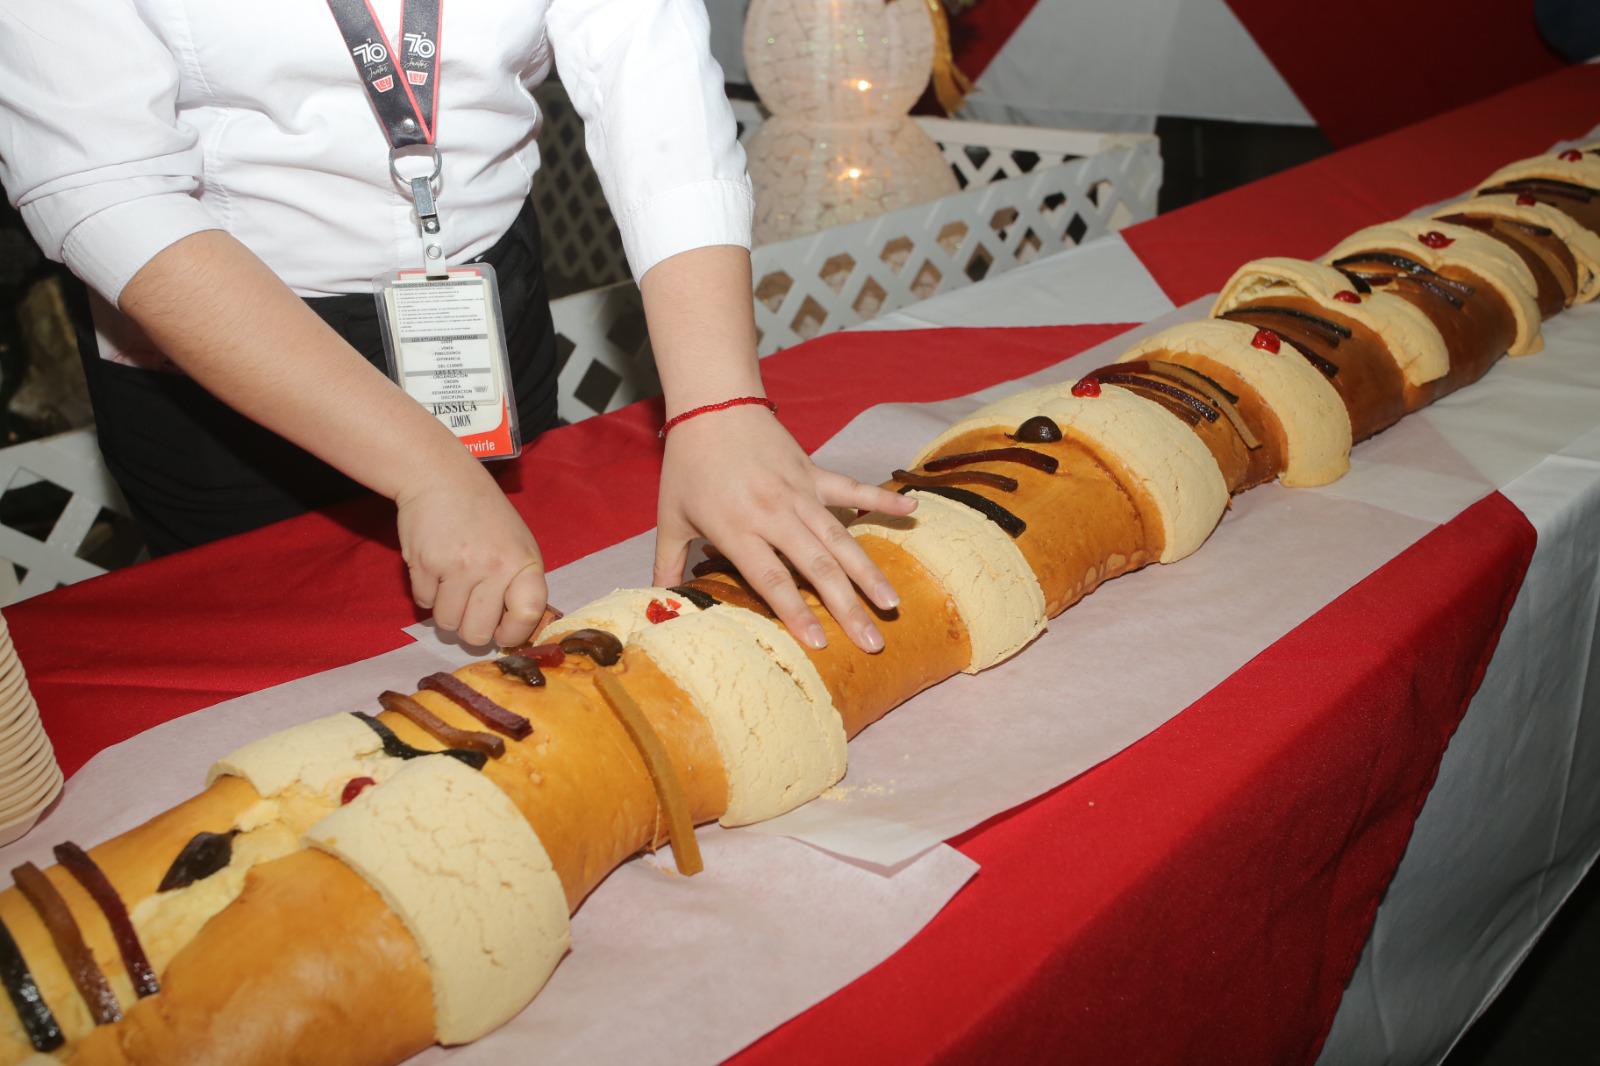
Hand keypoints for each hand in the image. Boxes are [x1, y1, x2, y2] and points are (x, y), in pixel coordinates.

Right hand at [396, 465, 546, 647]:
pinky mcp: (425, 563)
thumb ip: (519, 584)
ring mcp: (458, 567)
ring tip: (451, 584)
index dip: (514, 633)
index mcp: (524, 562)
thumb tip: (515, 631)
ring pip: (447, 622)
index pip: (528, 615)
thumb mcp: (518, 544)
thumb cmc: (485, 514)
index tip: (502, 632)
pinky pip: (423, 602)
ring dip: (446, 611)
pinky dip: (426, 592)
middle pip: (478, 633)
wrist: (441, 477)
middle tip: (469, 610)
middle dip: (471, 629)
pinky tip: (435, 567)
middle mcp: (494, 567)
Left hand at [652, 405, 915, 652]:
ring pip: (841, 539)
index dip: (797, 613)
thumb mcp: (670, 517)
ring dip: (869, 573)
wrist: (712, 405)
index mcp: (738, 528)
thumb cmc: (688, 464)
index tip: (821, 644)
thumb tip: (659, 601)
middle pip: (817, 567)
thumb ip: (668, 563)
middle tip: (872, 641)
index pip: (772, 579)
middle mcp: (774, 514)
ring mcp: (799, 493)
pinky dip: (882, 500)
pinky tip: (912, 513)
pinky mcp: (813, 473)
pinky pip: (852, 490)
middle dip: (847, 608)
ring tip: (892, 603)